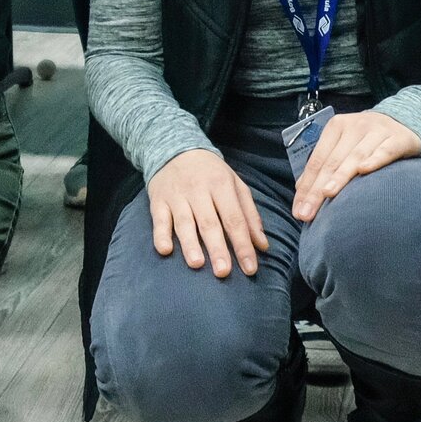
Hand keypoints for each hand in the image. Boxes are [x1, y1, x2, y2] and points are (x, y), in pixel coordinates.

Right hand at [147, 148, 266, 277]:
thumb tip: (262, 246)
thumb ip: (250, 215)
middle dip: (217, 248)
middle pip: (210, 222)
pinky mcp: (158, 200)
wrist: (175, 149)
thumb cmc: (211, 173)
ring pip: (184, 222)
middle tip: (224, 272)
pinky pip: (159, 219)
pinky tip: (165, 250)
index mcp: (222, 185)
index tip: (250, 268)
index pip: (234, 218)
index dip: (243, 245)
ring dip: (190, 243)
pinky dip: (160, 234)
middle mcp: (199, 190)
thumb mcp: (235, 185)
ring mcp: (177, 195)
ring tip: (197, 264)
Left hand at [290, 109, 420, 222]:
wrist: (405, 121)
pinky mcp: (398, 138)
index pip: (317, 160)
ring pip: (355, 156)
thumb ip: (325, 164)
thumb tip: (302, 190)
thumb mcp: (344, 145)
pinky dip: (374, 160)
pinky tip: (364, 171)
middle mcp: (354, 126)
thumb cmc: (368, 140)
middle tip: (307, 213)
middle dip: (317, 190)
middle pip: (332, 161)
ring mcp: (376, 131)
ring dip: (340, 176)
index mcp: (336, 127)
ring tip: (327, 194)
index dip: (306, 186)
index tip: (298, 211)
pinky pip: (385, 151)